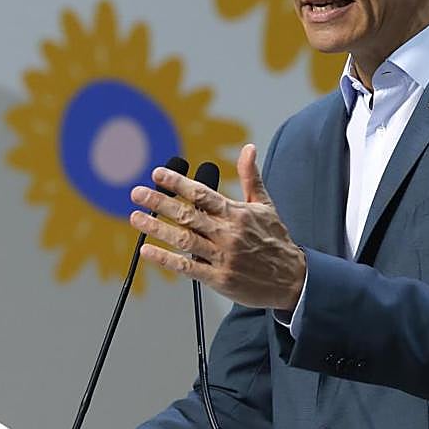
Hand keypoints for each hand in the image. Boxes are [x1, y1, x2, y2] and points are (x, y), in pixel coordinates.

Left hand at [129, 144, 305, 310]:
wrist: (292, 279)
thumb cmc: (276, 240)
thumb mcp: (265, 205)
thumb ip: (251, 176)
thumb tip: (248, 148)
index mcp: (237, 213)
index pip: (202, 193)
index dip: (178, 182)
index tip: (158, 174)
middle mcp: (228, 233)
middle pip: (187, 214)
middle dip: (159, 202)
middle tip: (137, 193)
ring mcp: (222, 256)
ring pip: (183, 239)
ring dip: (156, 228)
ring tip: (136, 217)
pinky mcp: (219, 278)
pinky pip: (187, 266)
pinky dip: (165, 259)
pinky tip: (147, 250)